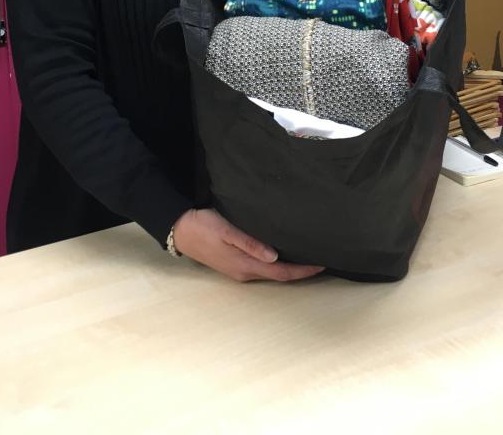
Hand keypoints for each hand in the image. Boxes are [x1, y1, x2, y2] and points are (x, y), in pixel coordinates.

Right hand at [172, 208, 324, 282]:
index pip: (282, 273)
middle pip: (280, 276)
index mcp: (245, 266)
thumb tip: (274, 257)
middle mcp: (245, 272)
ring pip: (271, 272)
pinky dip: (277, 263)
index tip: (322, 264)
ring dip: (289, 267)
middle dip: (301, 270)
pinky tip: (283, 252)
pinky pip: (262, 266)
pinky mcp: (234, 262)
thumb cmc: (204, 227)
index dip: (303, 271)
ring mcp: (239, 269)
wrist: (180, 230)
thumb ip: (250, 243)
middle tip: (321, 259)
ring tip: (307, 255)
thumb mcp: (227, 231)